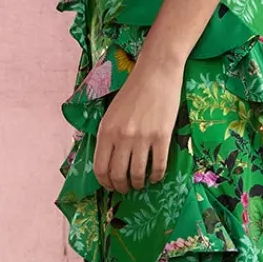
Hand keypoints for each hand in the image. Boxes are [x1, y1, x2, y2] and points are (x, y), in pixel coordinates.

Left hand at [93, 52, 184, 193]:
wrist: (156, 73)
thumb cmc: (133, 91)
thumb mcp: (112, 112)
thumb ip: (108, 135)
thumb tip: (109, 160)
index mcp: (106, 131)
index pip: (100, 168)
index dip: (105, 182)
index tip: (110, 186)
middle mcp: (122, 137)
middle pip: (118, 175)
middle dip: (121, 187)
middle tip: (126, 188)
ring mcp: (142, 138)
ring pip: (138, 174)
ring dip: (138, 183)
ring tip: (140, 183)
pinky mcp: (162, 137)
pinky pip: (159, 166)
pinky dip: (157, 176)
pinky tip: (156, 176)